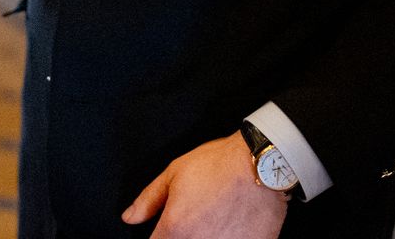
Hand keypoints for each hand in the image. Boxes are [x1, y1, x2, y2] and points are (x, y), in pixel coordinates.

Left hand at [122, 134, 287, 238]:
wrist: (264, 163)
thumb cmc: (220, 164)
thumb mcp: (175, 173)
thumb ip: (148, 200)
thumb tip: (130, 218)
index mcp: (174, 231)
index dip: (159, 238)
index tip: (169, 230)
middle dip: (185, 236)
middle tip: (198, 219)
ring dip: (207, 237)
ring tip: (216, 220)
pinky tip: (234, 226)